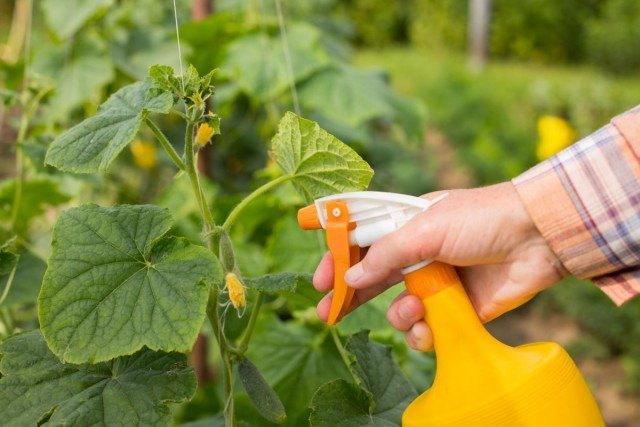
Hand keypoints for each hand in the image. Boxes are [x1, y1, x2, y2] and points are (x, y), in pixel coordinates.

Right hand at [313, 182, 566, 350]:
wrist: (538, 238)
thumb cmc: (481, 219)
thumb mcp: (427, 227)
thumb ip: (386, 254)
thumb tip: (350, 279)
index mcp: (408, 226)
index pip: (363, 244)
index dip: (339, 261)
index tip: (319, 280)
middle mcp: (419, 255)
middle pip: (374, 279)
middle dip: (350, 296)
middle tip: (327, 313)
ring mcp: (438, 283)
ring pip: (399, 308)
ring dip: (400, 313)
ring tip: (416, 308)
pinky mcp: (457, 309)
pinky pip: (428, 329)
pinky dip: (424, 332)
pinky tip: (430, 326)